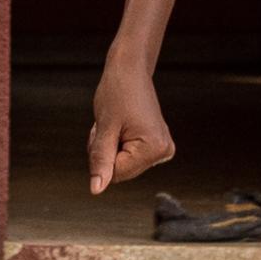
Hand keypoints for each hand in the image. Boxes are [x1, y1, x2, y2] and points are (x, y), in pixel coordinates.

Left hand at [86, 63, 175, 194]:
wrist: (130, 70)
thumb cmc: (117, 92)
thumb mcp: (104, 128)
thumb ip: (101, 161)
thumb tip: (96, 190)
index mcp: (154, 148)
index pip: (116, 174)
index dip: (103, 155)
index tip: (107, 131)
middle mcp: (164, 151)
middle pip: (121, 172)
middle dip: (107, 152)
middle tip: (109, 126)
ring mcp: (162, 148)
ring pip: (123, 165)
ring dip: (111, 148)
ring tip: (116, 124)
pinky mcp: (157, 144)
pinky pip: (129, 156)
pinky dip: (118, 144)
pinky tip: (122, 126)